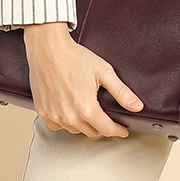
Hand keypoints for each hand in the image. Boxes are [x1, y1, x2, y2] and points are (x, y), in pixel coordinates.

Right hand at [22, 22, 143, 137]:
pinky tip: (71, 111)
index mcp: (86, 108)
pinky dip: (66, 122)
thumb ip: (121, 92)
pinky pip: (58, 126)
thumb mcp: (104, 72)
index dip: (118, 130)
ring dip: (84, 125)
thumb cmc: (74, 57)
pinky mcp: (42, 111)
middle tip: (107, 119)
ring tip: (89, 113)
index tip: (123, 130)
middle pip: (92, 132)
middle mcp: (69, 116)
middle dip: (102, 126)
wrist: (48, 48)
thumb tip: (137, 106)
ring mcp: (54, 115)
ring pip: (75, 130)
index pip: (107, 130)